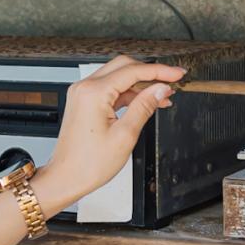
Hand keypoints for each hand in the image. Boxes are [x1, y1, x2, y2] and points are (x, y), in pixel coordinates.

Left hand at [32, 55, 185, 214]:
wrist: (66, 178)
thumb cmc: (89, 164)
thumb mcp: (125, 135)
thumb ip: (144, 107)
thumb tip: (161, 89)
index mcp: (94, 93)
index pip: (133, 71)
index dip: (160, 71)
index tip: (178, 74)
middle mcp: (85, 88)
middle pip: (124, 66)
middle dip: (151, 72)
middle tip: (173, 80)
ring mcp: (83, 94)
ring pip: (118, 77)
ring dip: (141, 84)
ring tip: (163, 96)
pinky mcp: (84, 102)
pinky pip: (111, 89)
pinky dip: (129, 93)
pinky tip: (146, 102)